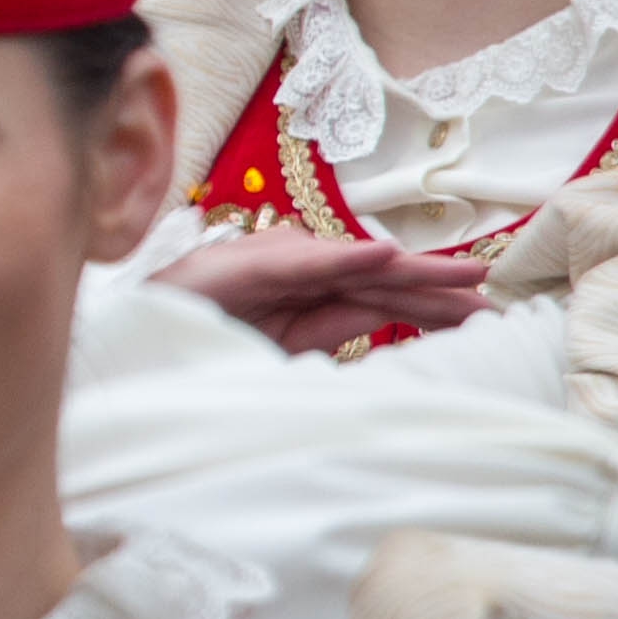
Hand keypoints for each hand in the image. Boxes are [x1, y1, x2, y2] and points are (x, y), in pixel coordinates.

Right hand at [148, 230, 490, 352]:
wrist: (122, 361)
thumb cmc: (195, 360)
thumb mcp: (281, 360)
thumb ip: (331, 341)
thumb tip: (390, 338)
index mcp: (302, 306)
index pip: (379, 301)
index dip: (431, 306)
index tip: (484, 319)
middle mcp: (292, 278)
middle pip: (377, 280)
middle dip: (436, 286)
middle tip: (495, 293)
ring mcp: (267, 268)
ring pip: (352, 267)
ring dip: (411, 269)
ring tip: (465, 273)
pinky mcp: (241, 267)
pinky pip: (302, 263)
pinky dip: (344, 259)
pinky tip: (387, 257)